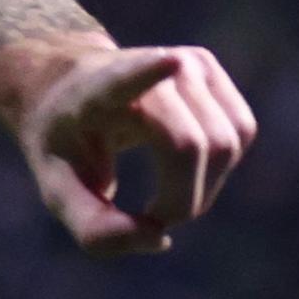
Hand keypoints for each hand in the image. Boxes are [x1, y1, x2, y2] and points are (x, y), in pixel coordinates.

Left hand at [0, 41, 256, 254]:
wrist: (65, 88)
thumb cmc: (64, 144)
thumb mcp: (59, 190)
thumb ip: (95, 228)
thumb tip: (160, 238)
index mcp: (92, 91)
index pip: (121, 79)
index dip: (146, 72)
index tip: (170, 60)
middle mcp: (143, 63)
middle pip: (189, 147)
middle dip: (182, 201)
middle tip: (151, 218)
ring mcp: (182, 60)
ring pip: (225, 143)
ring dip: (204, 189)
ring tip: (163, 198)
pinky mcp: (208, 67)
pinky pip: (239, 133)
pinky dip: (219, 168)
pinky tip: (183, 170)